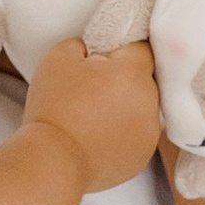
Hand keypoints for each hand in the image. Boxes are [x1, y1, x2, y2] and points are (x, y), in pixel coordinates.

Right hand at [22, 33, 162, 196]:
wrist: (53, 160)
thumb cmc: (54, 107)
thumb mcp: (58, 58)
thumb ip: (82, 43)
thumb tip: (92, 50)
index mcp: (133, 73)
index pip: (139, 48)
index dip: (117, 51)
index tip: (99, 62)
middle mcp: (150, 101)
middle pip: (142, 80)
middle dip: (122, 81)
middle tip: (90, 92)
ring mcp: (150, 132)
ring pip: (142, 109)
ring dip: (124, 108)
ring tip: (93, 118)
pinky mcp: (142, 156)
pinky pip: (137, 135)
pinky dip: (122, 134)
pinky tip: (98, 137)